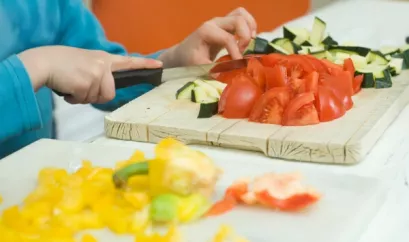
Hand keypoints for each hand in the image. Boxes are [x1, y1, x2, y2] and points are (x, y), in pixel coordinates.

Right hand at [18, 46, 161, 103]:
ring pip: (96, 98)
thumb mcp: (86, 63)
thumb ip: (99, 73)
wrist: (44, 63)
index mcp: (103, 59)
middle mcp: (103, 65)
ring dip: (83, 97)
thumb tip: (104, 90)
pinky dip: (74, 98)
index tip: (159, 65)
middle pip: (109, 93)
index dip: (144, 65)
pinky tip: (67, 88)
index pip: (128, 61)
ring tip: (72, 84)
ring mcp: (96, 74)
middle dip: (95, 96)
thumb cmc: (62, 64)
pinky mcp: (87, 83)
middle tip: (80, 86)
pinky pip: (84, 100)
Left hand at [158, 7, 256, 67]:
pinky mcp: (227, 24)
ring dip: (249, 28)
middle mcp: (215, 22)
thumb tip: (228, 75)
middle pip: (238, 20)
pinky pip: (242, 17)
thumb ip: (213, 69)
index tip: (239, 65)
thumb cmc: (189, 59)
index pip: (228, 38)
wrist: (184, 53)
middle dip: (245, 37)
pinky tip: (247, 41)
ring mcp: (221, 21)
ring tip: (248, 45)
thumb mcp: (198, 66)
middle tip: (243, 53)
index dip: (236, 52)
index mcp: (207, 31)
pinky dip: (249, 26)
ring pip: (242, 14)